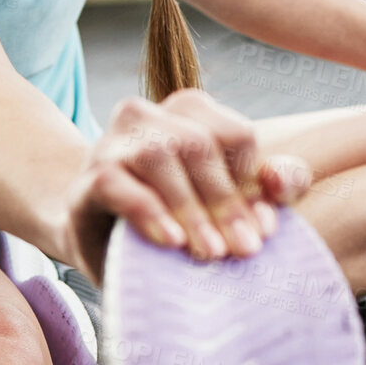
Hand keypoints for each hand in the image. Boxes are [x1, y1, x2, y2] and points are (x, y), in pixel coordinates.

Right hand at [60, 88, 314, 287]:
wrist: (103, 242)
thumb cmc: (176, 220)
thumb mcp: (227, 204)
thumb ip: (269, 187)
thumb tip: (279, 182)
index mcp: (188, 112)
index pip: (234, 133)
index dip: (252, 181)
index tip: (263, 228)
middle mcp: (146, 116)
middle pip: (198, 144)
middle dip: (225, 201)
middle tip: (243, 250)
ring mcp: (110, 143)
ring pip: (157, 155)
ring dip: (190, 209)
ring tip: (209, 252)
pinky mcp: (87, 179)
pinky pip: (115, 183)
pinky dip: (148, 212)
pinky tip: (171, 241)